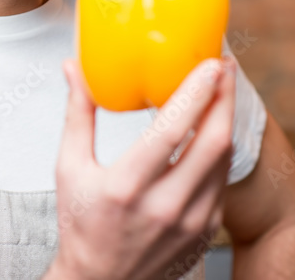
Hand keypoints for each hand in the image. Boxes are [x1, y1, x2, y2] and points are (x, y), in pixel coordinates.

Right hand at [47, 56, 235, 279]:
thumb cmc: (80, 222)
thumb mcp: (69, 167)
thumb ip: (78, 113)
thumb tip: (73, 67)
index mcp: (126, 186)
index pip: (171, 131)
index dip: (194, 93)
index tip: (208, 63)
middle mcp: (164, 206)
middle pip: (213, 142)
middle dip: (223, 98)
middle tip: (223, 67)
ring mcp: (191, 222)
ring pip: (223, 160)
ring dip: (225, 121)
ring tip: (220, 91)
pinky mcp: (205, 231)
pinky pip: (222, 181)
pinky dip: (220, 150)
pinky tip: (212, 130)